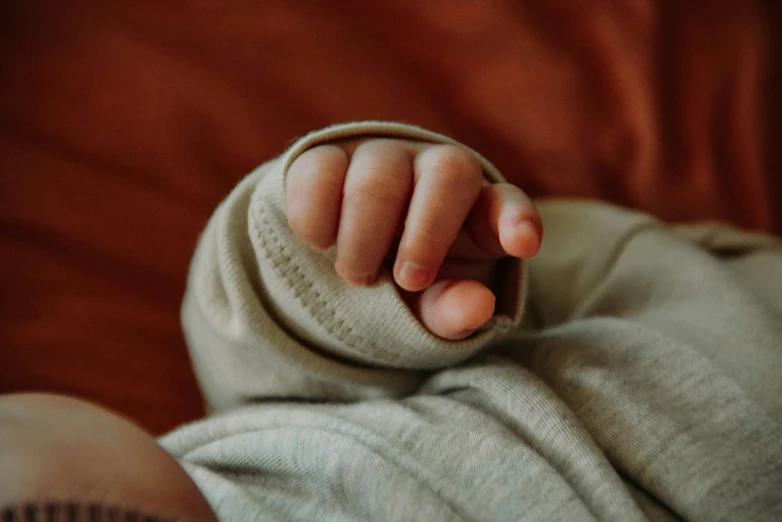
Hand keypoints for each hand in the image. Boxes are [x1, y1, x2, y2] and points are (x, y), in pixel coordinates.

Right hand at [286, 139, 541, 340]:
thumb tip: (478, 306)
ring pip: (377, 177)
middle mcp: (436, 171)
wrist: (345, 258)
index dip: (516, 219)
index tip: (523, 244)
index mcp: (478, 212)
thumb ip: (453, 311)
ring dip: (364, 238)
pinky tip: (322, 243)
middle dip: (426, 234)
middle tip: (408, 282)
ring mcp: (383, 157)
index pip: (508, 204)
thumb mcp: (431, 308)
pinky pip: (321, 172)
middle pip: (447, 174)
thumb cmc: (405, 285)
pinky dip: (317, 219)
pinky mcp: (331, 157)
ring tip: (358, 275)